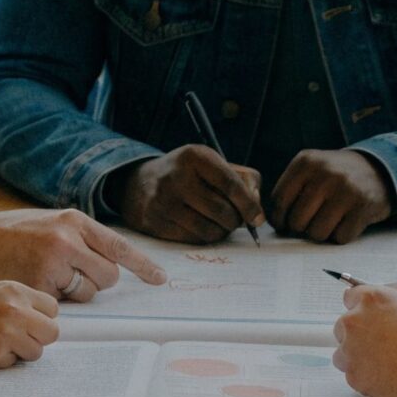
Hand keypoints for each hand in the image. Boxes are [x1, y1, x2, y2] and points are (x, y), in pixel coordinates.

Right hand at [0, 208, 168, 300]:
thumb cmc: (12, 234)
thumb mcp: (49, 221)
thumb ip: (79, 236)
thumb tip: (112, 258)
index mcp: (73, 220)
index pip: (118, 246)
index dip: (143, 265)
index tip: (160, 279)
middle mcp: (66, 240)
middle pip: (107, 276)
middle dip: (97, 281)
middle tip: (73, 275)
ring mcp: (52, 265)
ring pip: (88, 294)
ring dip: (75, 293)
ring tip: (47, 277)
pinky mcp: (38, 287)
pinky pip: (64, 306)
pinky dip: (54, 302)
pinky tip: (34, 286)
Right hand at [0, 282, 60, 369]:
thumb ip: (18, 302)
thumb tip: (44, 319)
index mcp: (15, 290)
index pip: (52, 308)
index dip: (41, 318)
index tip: (27, 322)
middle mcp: (16, 310)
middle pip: (52, 331)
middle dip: (38, 338)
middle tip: (17, 338)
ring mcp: (8, 333)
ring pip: (37, 351)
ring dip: (22, 352)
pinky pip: (15, 363)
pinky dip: (3, 361)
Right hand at [107, 145, 263, 243]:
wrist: (139, 183)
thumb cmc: (188, 174)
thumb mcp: (212, 164)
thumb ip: (244, 180)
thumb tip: (256, 210)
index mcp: (194, 156)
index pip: (230, 184)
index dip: (248, 205)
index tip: (257, 219)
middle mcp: (176, 176)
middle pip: (222, 211)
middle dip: (235, 221)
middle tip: (235, 220)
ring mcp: (163, 200)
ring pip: (209, 229)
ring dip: (222, 232)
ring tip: (220, 224)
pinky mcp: (155, 221)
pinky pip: (193, 239)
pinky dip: (204, 237)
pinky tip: (202, 227)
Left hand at [271, 149, 395, 243]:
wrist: (378, 170)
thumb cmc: (335, 177)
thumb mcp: (312, 170)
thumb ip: (291, 190)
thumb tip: (275, 223)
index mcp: (306, 161)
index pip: (279, 201)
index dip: (279, 219)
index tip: (284, 224)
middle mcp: (325, 173)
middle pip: (297, 221)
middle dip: (301, 228)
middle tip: (311, 221)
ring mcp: (346, 190)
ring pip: (317, 233)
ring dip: (321, 234)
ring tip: (329, 221)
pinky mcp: (363, 207)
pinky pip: (340, 237)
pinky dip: (341, 236)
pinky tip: (345, 222)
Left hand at [332, 282, 396, 396]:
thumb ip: (395, 311)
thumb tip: (390, 320)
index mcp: (373, 298)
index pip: (351, 296)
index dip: (362, 309)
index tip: (368, 318)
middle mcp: (356, 320)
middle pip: (344, 326)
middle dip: (359, 335)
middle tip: (381, 347)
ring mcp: (351, 349)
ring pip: (343, 353)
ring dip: (359, 357)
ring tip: (384, 366)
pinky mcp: (353, 375)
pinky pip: (353, 376)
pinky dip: (366, 378)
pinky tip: (387, 380)